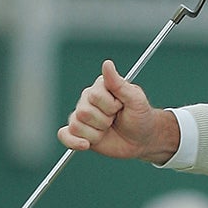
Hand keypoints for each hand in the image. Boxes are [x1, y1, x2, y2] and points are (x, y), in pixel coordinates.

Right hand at [57, 60, 178, 162]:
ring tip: (108, 129)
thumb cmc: (141, 117)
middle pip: (84, 112)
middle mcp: (88, 99)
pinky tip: (86, 144)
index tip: (121, 107)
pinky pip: (64, 135)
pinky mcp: (79, 133)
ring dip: (97, 133)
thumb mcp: (136, 100)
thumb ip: (119, 84)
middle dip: (104, 121)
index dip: (111, 106)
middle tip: (115, 120)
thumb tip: (107, 64)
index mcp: (101, 87)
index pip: (95, 96)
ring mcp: (82, 116)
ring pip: (76, 125)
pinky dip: (73, 142)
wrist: (142, 140)